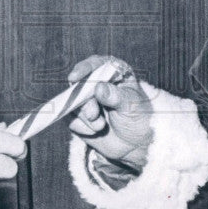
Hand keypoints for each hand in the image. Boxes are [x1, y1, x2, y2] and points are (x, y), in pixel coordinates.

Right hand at [67, 55, 153, 170]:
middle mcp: (96, 83)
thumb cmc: (137, 118)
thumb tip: (99, 87)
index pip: (94, 64)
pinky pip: (70, 119)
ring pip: (72, 104)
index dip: (83, 69)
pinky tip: (95, 132)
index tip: (75, 78)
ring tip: (101, 126)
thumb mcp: (131, 106)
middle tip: (93, 115)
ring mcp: (85, 99)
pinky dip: (82, 127)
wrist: (134, 143)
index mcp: (112, 73)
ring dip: (86, 118)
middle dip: (84, 102)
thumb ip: (115, 96)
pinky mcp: (78, 116)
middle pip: (78, 85)